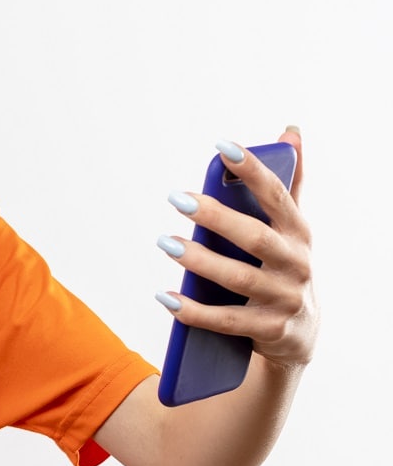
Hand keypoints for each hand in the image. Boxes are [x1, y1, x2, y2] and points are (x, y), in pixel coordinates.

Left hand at [157, 127, 317, 369]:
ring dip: (199, 261)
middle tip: (177, 198)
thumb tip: (290, 131)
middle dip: (216, 217)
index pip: (277, 196)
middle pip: (254, 237)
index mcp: (298, 233)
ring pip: (238, 279)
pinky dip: (194, 312)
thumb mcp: (290, 229)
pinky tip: (166, 298)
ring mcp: (284, 298)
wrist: (300, 334)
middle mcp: (296, 264)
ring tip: (165, 243)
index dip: (253, 171)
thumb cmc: (284, 268)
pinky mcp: (270, 330)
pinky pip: (227, 321)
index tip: (223, 148)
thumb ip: (287, 185)